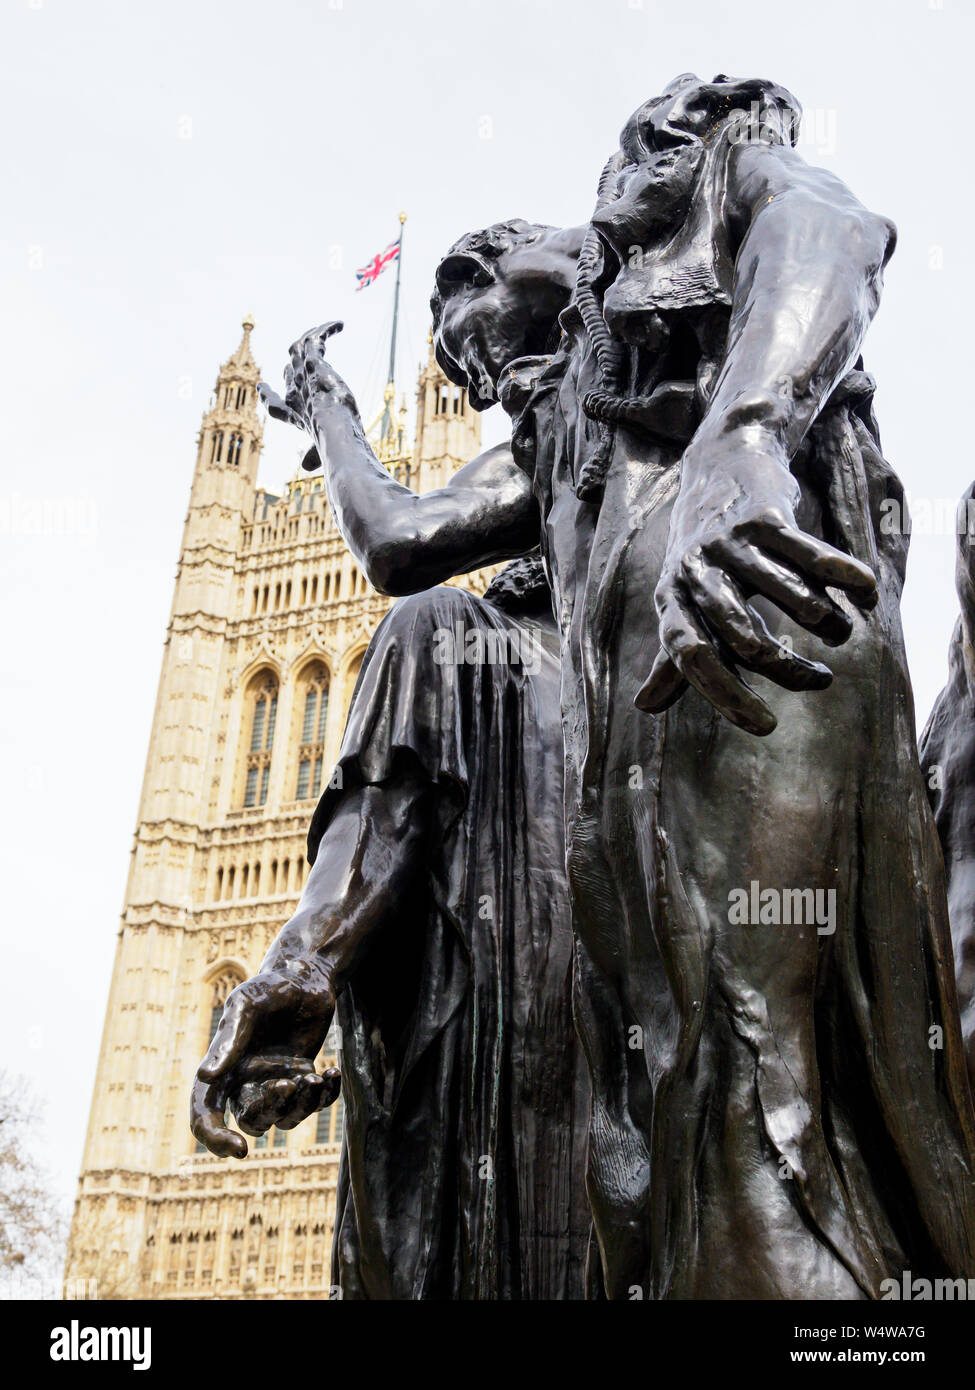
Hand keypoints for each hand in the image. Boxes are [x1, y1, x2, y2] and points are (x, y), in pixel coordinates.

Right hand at [190, 964, 339, 1157]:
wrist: (307, 977)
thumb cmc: (270, 987)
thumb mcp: (247, 1006)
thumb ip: (229, 1040)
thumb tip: (205, 1076)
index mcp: (224, 1067)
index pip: (205, 1111)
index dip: (214, 1137)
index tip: (239, 1150)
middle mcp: (247, 1080)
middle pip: (251, 1120)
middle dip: (271, 1110)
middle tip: (290, 1084)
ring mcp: (276, 1081)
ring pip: (284, 1118)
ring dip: (302, 1105)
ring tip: (315, 1079)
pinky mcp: (303, 1077)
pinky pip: (312, 1104)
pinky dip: (325, 1097)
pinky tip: (332, 1073)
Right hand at [258, 322, 356, 462]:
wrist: (334, 433)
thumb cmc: (329, 445)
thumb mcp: (318, 449)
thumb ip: (312, 455)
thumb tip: (307, 468)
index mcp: (293, 414)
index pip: (274, 404)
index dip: (268, 396)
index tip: (261, 388)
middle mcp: (294, 393)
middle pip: (288, 369)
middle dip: (294, 360)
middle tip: (304, 348)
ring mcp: (302, 376)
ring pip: (299, 347)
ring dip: (311, 336)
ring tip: (325, 329)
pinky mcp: (313, 363)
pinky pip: (315, 339)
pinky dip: (326, 329)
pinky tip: (340, 324)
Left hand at [636, 437, 877, 735]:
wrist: (721, 463)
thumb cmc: (703, 552)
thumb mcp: (680, 600)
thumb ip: (670, 656)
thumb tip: (644, 708)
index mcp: (671, 600)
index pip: (691, 656)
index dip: (725, 694)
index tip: (767, 726)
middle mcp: (695, 572)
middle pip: (743, 637)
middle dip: (787, 670)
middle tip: (820, 681)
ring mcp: (730, 542)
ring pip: (788, 598)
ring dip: (827, 624)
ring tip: (842, 634)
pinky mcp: (766, 516)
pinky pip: (814, 557)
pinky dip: (847, 578)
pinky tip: (866, 594)